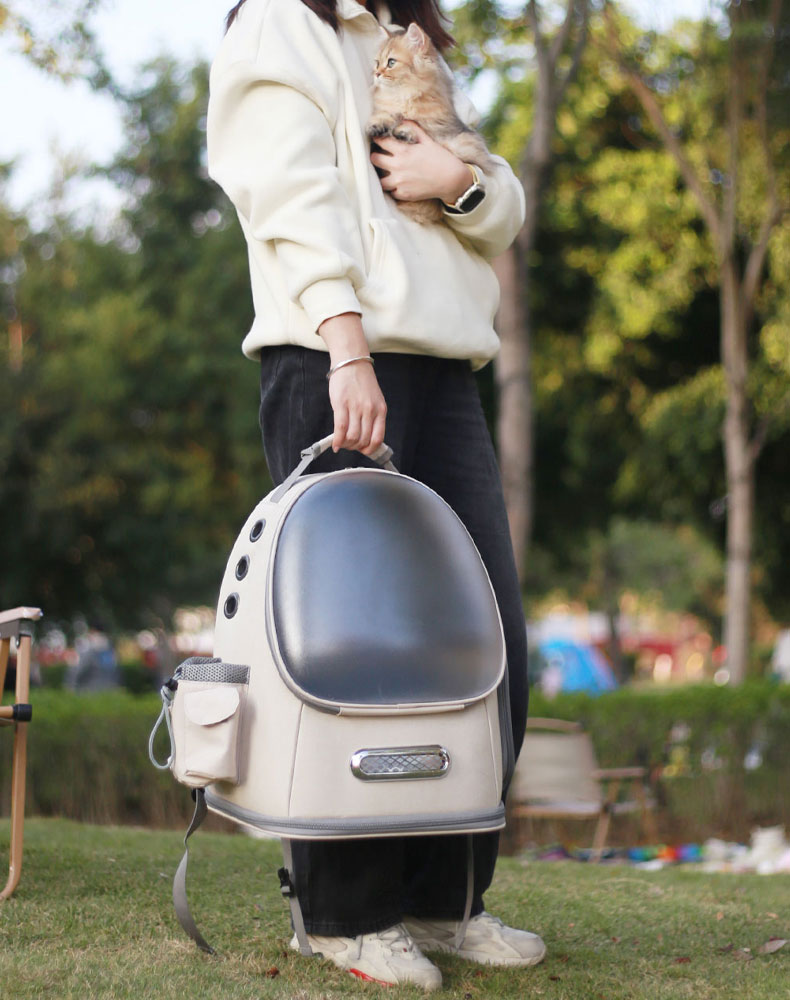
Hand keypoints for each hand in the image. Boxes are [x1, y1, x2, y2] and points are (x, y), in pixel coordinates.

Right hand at [318, 312, 386, 454]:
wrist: (352, 362)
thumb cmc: (362, 382)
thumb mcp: (374, 400)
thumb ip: (372, 417)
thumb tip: (364, 437)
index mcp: (380, 410)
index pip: (378, 438)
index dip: (370, 449)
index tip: (363, 450)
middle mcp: (370, 410)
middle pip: (363, 440)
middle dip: (355, 447)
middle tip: (349, 445)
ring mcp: (356, 408)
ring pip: (352, 437)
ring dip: (346, 445)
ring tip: (342, 442)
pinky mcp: (341, 405)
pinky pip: (340, 429)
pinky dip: (337, 441)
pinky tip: (335, 445)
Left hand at [370, 122, 471, 204]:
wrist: (451, 179)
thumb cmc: (441, 158)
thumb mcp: (427, 141)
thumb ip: (414, 129)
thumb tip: (403, 119)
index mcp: (403, 151)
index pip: (381, 141)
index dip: (377, 139)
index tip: (376, 139)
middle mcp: (398, 166)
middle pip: (375, 160)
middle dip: (375, 156)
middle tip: (377, 156)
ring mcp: (400, 182)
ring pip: (380, 180)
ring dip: (381, 175)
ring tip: (385, 172)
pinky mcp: (404, 194)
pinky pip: (391, 192)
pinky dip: (393, 188)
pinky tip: (396, 184)